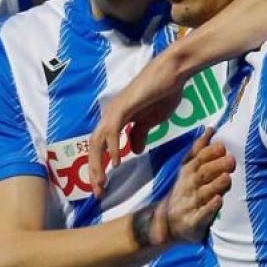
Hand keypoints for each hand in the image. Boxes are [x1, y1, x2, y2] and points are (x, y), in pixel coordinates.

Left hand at [87, 52, 187, 192]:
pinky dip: (112, 148)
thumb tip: (134, 151)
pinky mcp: (123, 107)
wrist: (172, 74)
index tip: (103, 188)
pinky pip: (113, 131)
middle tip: (98, 192)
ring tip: (101, 183)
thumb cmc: (163, 93)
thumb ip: (140, 134)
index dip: (99, 167)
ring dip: (98, 164)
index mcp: (116, 120)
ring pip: (99, 141)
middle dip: (94, 171)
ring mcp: (115, 111)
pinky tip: (116, 162)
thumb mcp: (151, 120)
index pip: (101, 147)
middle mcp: (110, 116)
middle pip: (94, 147)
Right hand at [163, 128, 233, 242]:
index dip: (210, 153)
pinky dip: (209, 208)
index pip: (198, 159)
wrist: (166, 224)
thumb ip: (199, 150)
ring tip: (227, 177)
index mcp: (188, 172)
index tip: (222, 147)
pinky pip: (201, 215)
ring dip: (215, 185)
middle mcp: (188, 186)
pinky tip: (218, 201)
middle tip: (231, 160)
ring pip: (203, 193)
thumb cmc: (185, 192)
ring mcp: (190, 204)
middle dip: (216, 166)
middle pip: (202, 174)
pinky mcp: (193, 222)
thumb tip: (211, 129)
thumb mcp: (187, 169)